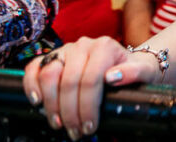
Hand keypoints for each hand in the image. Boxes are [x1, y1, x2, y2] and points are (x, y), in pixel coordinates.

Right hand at [23, 37, 159, 138]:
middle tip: (75, 131)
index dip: (88, 106)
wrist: (126, 62)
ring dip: (51, 104)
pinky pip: (34, 67)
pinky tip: (37, 101)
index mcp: (104, 47)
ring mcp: (65, 50)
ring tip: (59, 123)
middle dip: (70, 112)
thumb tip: (114, 76)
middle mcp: (83, 45)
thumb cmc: (134, 69)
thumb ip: (134, 72)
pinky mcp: (52, 56)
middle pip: (68, 81)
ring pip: (49, 75)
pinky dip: (31, 84)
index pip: (91, 79)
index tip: (90, 126)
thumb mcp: (143, 71)